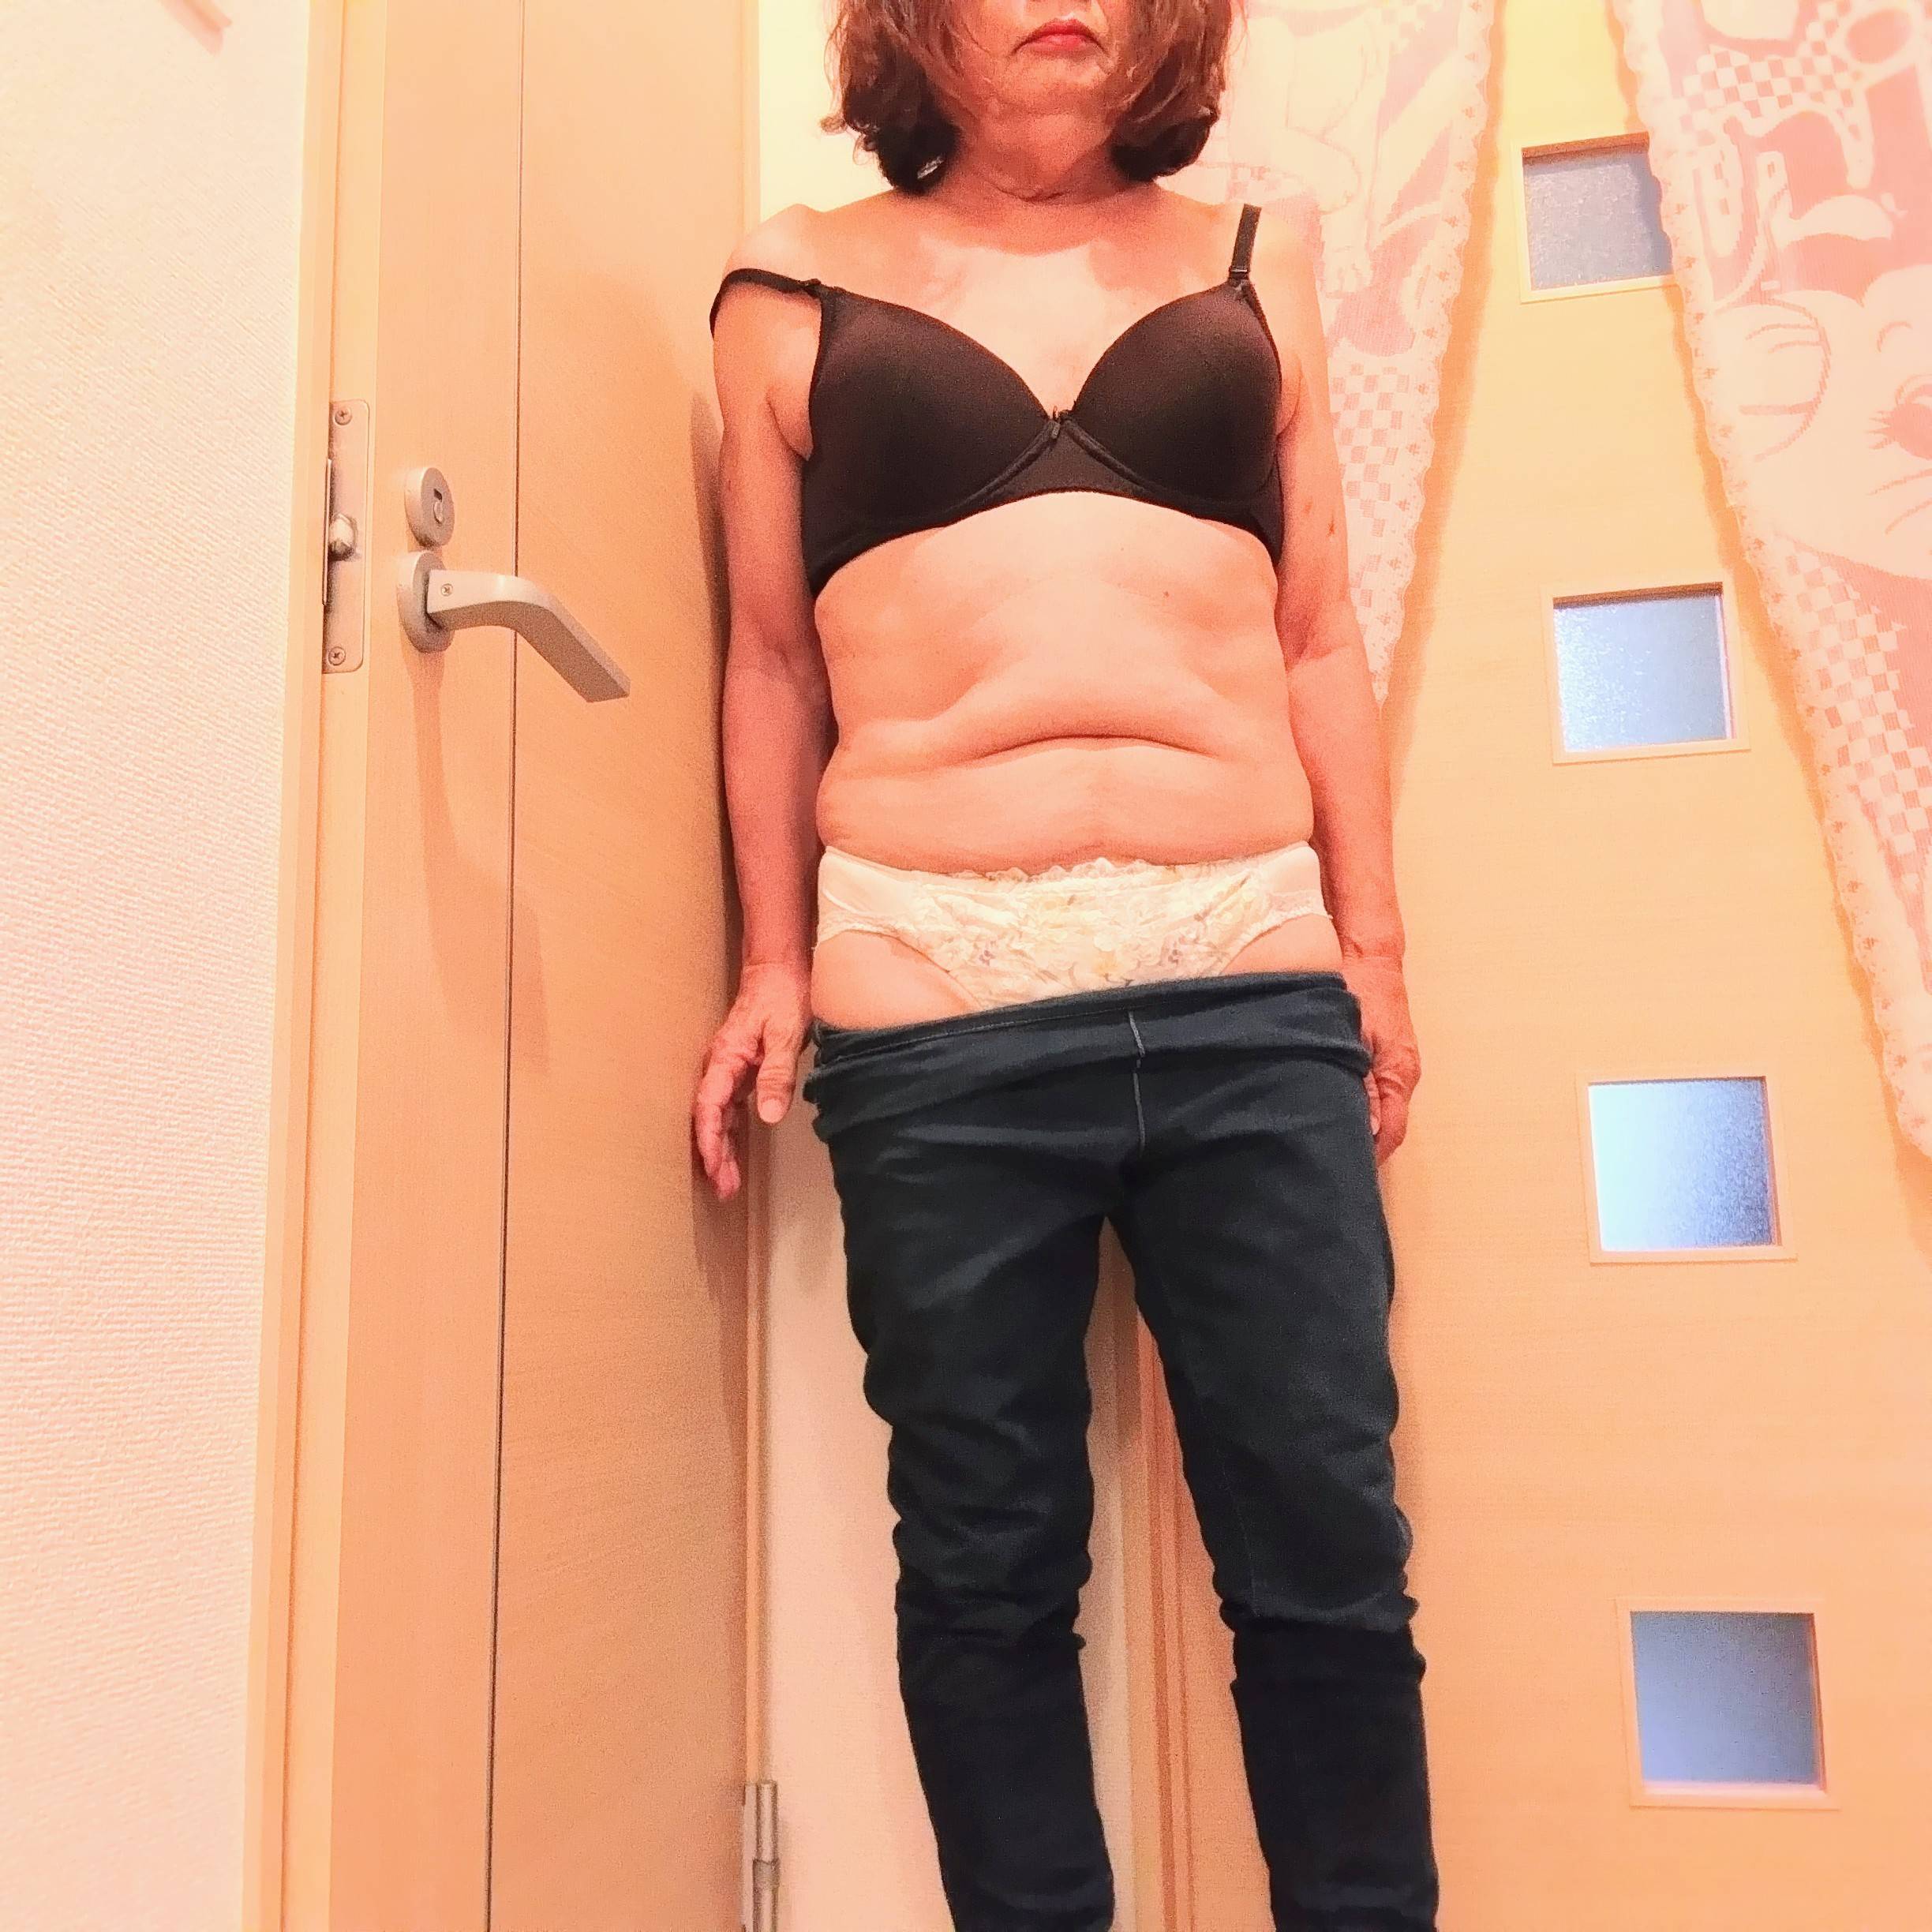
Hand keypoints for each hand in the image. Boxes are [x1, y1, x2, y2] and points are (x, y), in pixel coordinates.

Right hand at [692, 958, 812, 1202]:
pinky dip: (730, 1132)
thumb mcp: (784, 1034)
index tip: (714, 1167)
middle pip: (710, 1118)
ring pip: (718, 1116)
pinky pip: (728, 1107)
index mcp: (726, 1059)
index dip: (710, 1140)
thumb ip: (776, 1075)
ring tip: (726, 1182)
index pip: (710, 1108)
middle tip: (722, 1188)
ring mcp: (729, 1068)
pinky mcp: (741, 1069)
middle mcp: (721, 1066)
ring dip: (721, 1148)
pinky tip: (733, 1151)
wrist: (779, 968)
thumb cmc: (782, 995)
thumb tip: (767, 1117)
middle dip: (713, 1155)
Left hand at [1342, 954, 1418, 1164]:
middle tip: (1322, 1163)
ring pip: (1376, 1113)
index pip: (1390, 1134)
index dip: (1367, 1157)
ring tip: (1319, 1143)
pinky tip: (1325, 1112)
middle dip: (1356, 1148)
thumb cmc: (1358, 988)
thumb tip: (1366, 1128)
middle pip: (1384, 1129)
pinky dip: (1351, 1107)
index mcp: (1398, 1074)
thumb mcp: (1352, 1034)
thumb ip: (1359, 1081)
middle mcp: (1400, 1077)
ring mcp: (1391, 1069)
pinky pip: (1371, 1095)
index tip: (1340, 1173)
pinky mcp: (1380, 1060)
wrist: (1366, 956)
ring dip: (1351, 1127)